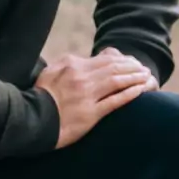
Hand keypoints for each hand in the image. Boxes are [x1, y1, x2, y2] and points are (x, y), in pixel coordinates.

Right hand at [36, 50, 157, 148]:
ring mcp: (87, 96)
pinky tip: (140, 91)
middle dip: (133, 67)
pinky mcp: (91, 114)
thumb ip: (65, 63)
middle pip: (115, 68)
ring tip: (147, 77)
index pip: (104, 59)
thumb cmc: (39, 95)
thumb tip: (81, 59)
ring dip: (135, 78)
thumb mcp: (48, 72)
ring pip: (118, 82)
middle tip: (144, 68)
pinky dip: (130, 94)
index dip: (122, 59)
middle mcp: (82, 78)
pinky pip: (115, 101)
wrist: (32, 119)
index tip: (131, 61)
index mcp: (72, 66)